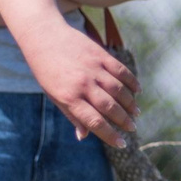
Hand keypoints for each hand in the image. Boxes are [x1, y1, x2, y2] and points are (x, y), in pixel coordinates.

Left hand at [13, 16, 138, 145]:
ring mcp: (93, 69)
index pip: (94, 121)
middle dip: (123, 121)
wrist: (43, 37)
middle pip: (110, 107)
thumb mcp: (53, 95)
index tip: (121, 143)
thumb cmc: (46, 71)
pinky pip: (121, 71)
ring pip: (119, 91)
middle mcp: (83, 84)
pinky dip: (132, 82)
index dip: (109, 135)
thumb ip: (71, 114)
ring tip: (135, 113)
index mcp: (68, 97)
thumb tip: (83, 136)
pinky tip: (137, 91)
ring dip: (130, 104)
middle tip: (132, 128)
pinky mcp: (101, 55)